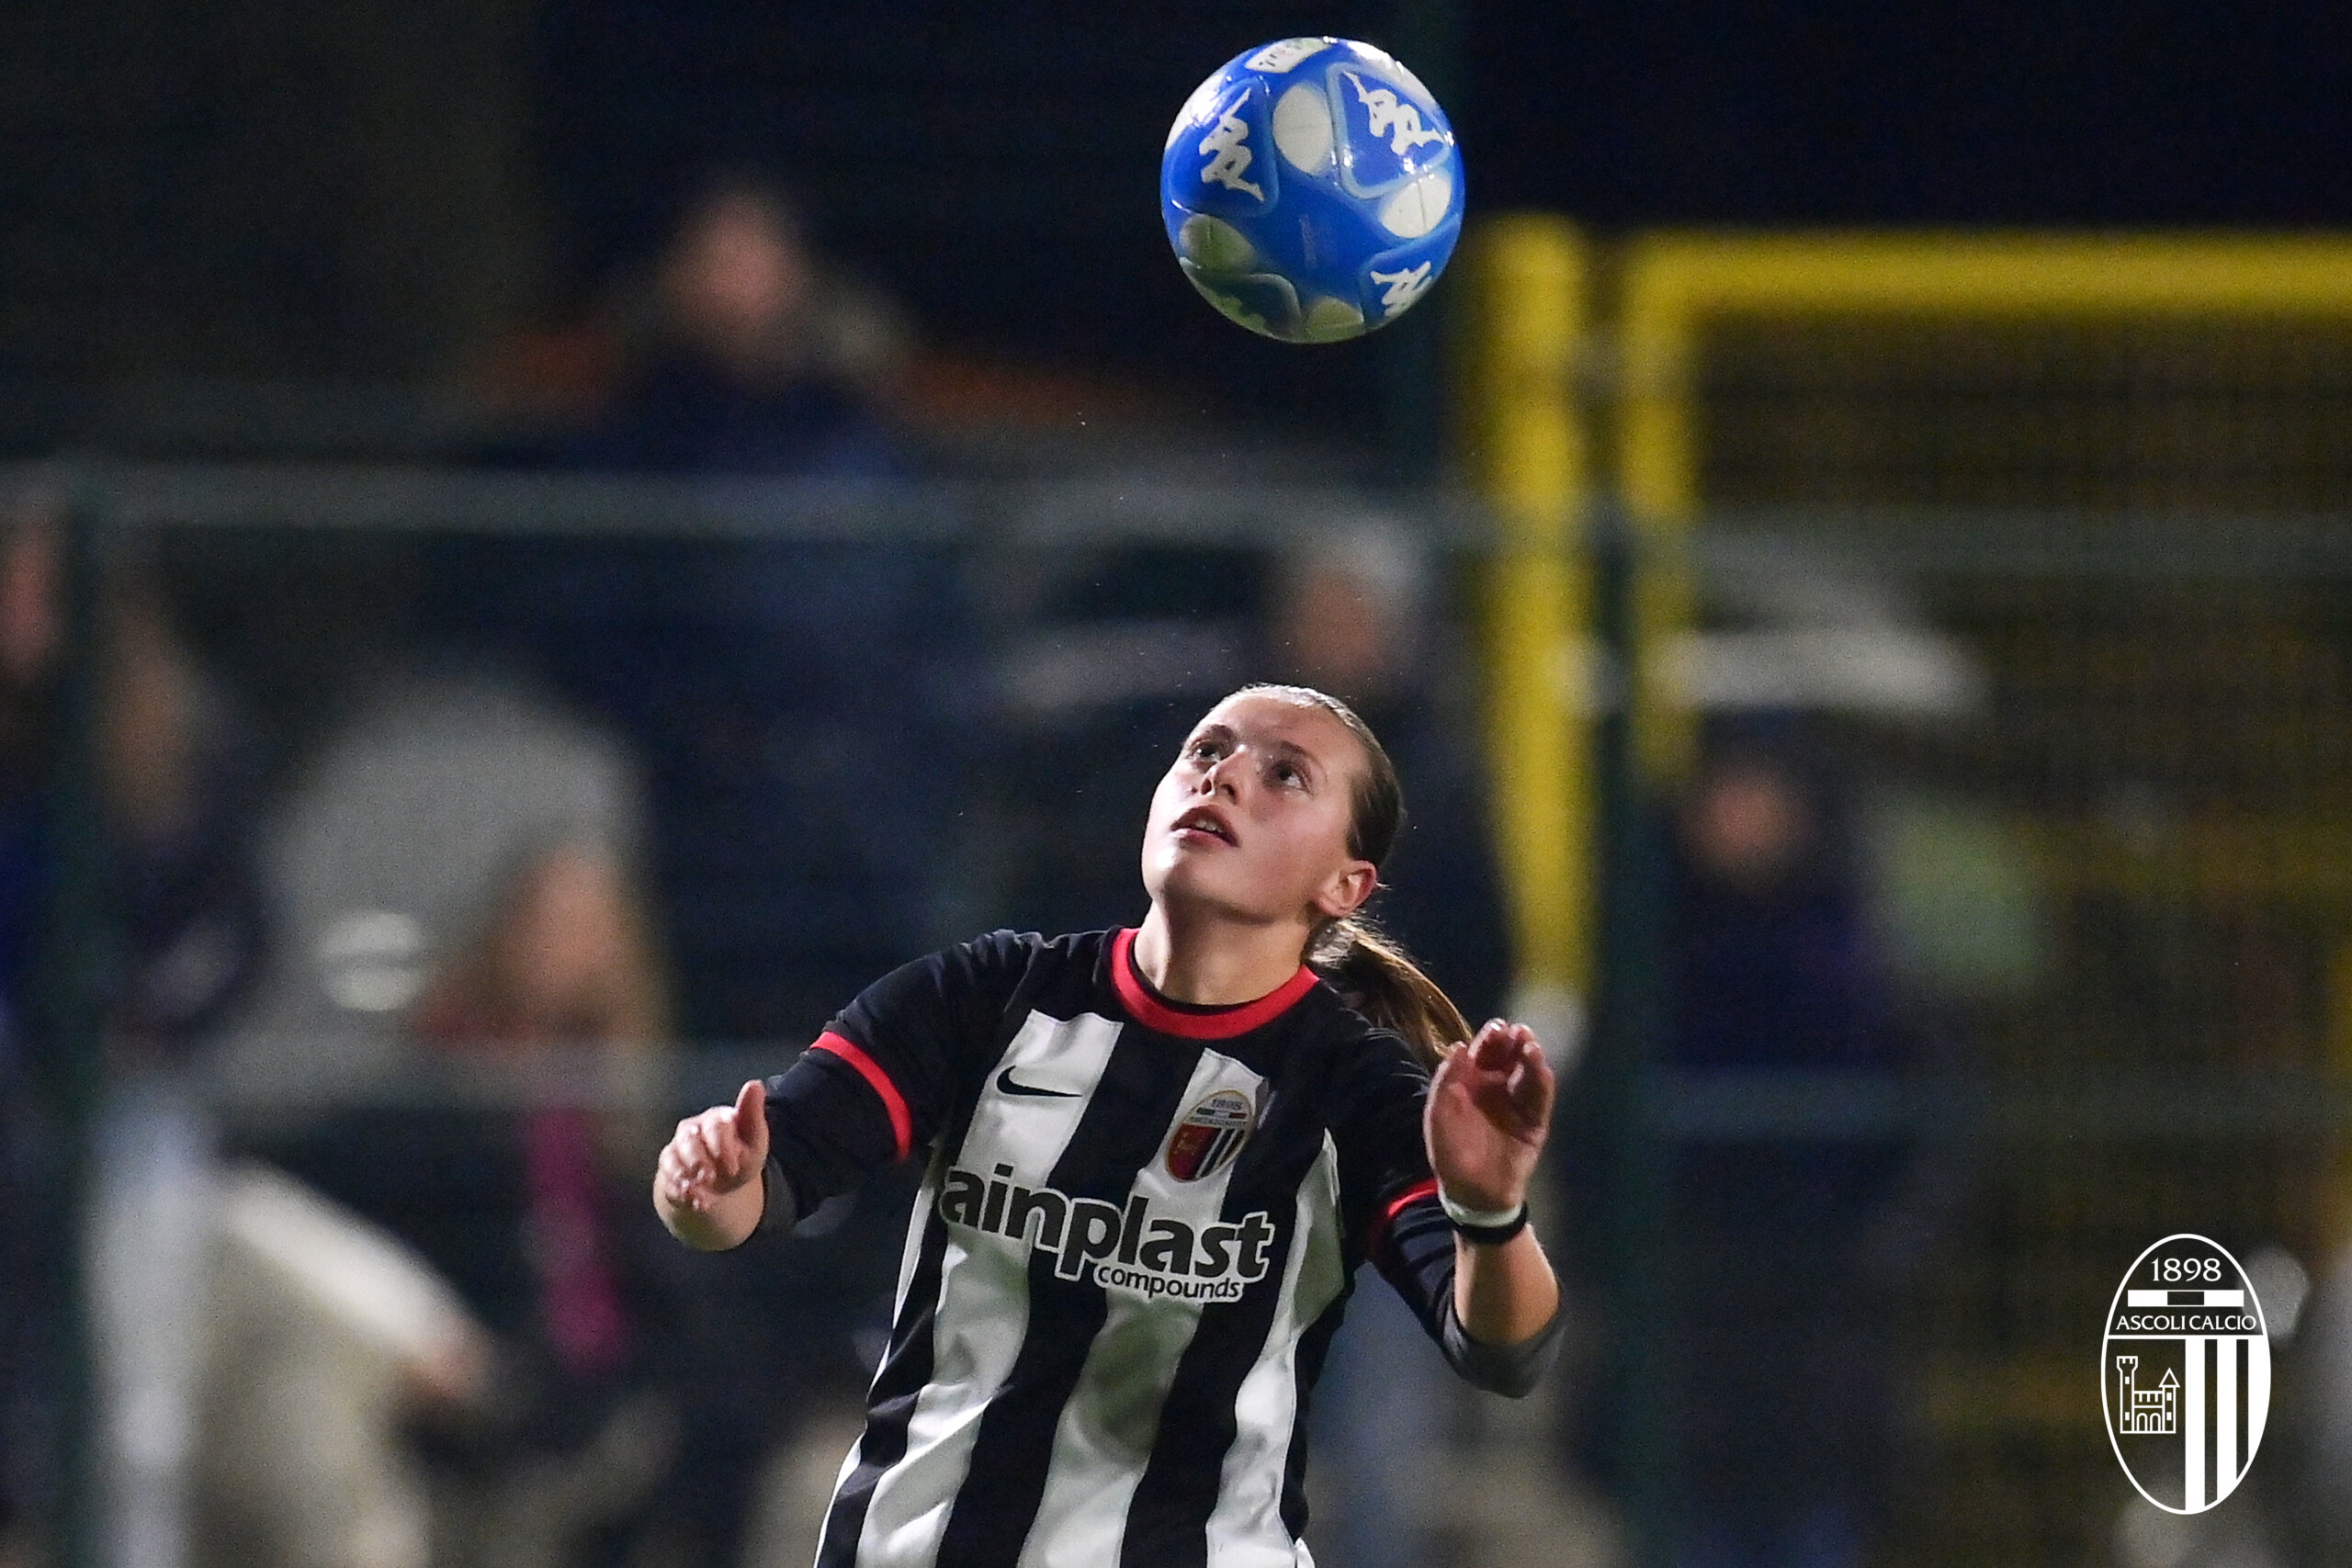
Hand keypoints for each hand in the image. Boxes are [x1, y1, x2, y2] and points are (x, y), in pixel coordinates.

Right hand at [654, 1079, 769, 1246]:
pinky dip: (679, 1192)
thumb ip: (753, 1114)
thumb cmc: (741, 1157)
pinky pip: (667, 1179)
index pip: (716, 1126)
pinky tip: (695, 1203)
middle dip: (698, 1160)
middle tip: (710, 1178)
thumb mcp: (755, 1141)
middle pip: (688, 1140)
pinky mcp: (668, 1171)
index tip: (734, 1167)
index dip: (723, 1147)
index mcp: (716, 1119)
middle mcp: (692, 1131)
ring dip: (685, 1176)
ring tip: (702, 1192)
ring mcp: (677, 1150)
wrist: (723, 1186)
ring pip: (672, 1158)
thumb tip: (754, 1084)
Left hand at [1425, 1019, 1553, 1212]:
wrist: (1474, 1193)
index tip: (1497, 1027)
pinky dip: (1541, 1080)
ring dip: (1530, 1056)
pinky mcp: (1534, 1122)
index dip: (1490, 1038)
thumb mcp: (1439, 1116)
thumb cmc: (1452, 1153)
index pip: (1483, 1052)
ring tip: (1530, 1044)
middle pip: (1507, 1057)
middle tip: (1517, 1031)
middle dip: (1513, 1041)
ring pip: (1526, 1072)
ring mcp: (1516, 1103)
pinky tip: (1540, 1067)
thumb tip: (1457, 1046)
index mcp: (1471, 1083)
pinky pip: (1540, 1097)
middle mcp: (1496, 1087)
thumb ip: (1446, 1081)